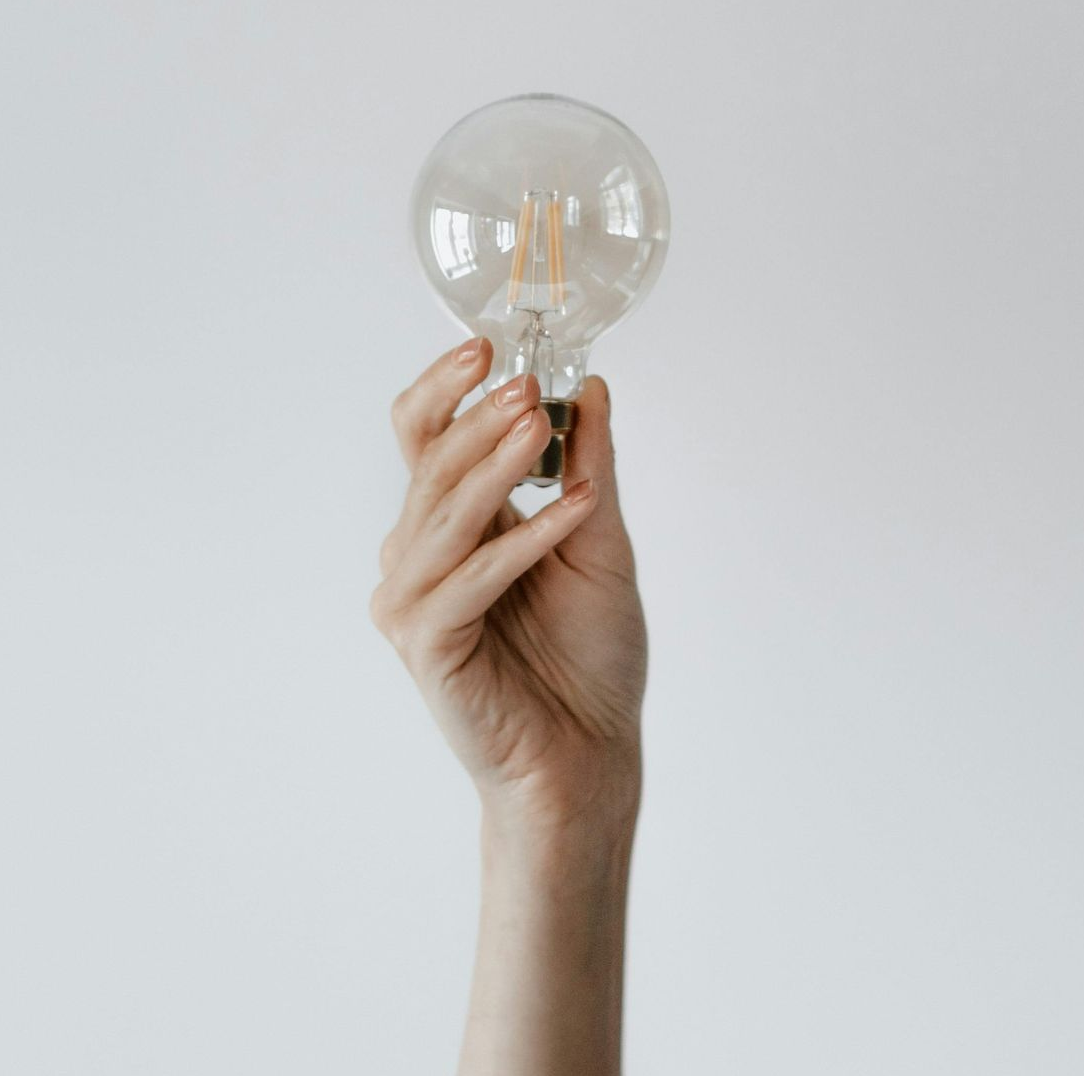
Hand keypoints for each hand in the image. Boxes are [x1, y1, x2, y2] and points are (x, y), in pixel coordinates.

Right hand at [371, 336, 645, 829]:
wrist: (589, 752)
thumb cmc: (589, 655)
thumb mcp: (597, 543)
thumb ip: (587, 469)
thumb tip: (591, 388)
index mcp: (452, 530)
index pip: (424, 441)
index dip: (445, 390)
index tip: (489, 347)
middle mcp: (419, 558)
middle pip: (428, 469)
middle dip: (478, 422)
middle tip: (526, 386)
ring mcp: (414, 603)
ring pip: (441, 516)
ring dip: (494, 468)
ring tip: (541, 428)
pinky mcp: (427, 645)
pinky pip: (469, 580)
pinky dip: (522, 543)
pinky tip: (574, 512)